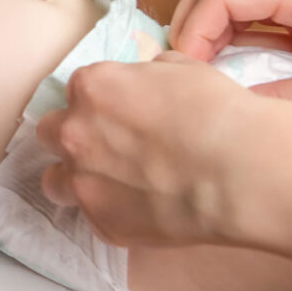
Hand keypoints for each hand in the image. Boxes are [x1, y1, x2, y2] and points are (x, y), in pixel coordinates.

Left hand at [36, 51, 255, 246]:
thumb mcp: (181, 69)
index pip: (78, 91)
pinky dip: (112, 212)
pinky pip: (93, 216)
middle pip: (51, 132)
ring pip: (54, 180)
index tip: (121, 112)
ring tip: (108, 183)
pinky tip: (141, 209)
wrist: (240, 172)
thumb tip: (144, 80)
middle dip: (75, 135)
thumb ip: (146, 73)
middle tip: (108, 145)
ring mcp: (83, 181)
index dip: (101, 102)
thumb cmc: (217, 112)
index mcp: (90, 87)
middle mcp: (74, 132)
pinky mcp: (101, 222)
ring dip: (75, 178)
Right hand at [169, 0, 291, 106]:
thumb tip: (227, 111)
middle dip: (189, 21)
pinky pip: (248, 7)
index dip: (193, 31)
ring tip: (201, 69)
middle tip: (186, 69)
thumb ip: (283, 101)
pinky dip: (225, 31)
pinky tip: (226, 64)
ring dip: (205, 26)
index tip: (190, 73)